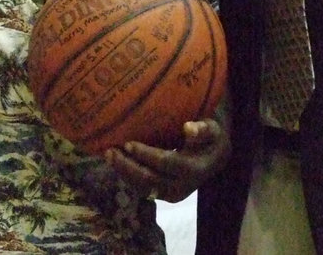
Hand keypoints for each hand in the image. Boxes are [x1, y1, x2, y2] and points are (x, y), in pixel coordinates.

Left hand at [104, 116, 230, 201]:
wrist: (214, 159)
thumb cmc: (210, 138)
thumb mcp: (212, 130)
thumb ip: (203, 129)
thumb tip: (188, 128)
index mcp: (193, 169)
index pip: (165, 163)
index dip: (145, 154)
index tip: (128, 143)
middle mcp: (182, 187)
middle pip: (149, 180)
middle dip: (127, 166)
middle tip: (110, 150)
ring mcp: (171, 193)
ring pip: (142, 188)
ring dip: (123, 172)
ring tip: (108, 155)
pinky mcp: (162, 194)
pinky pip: (141, 189)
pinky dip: (127, 177)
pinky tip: (115, 163)